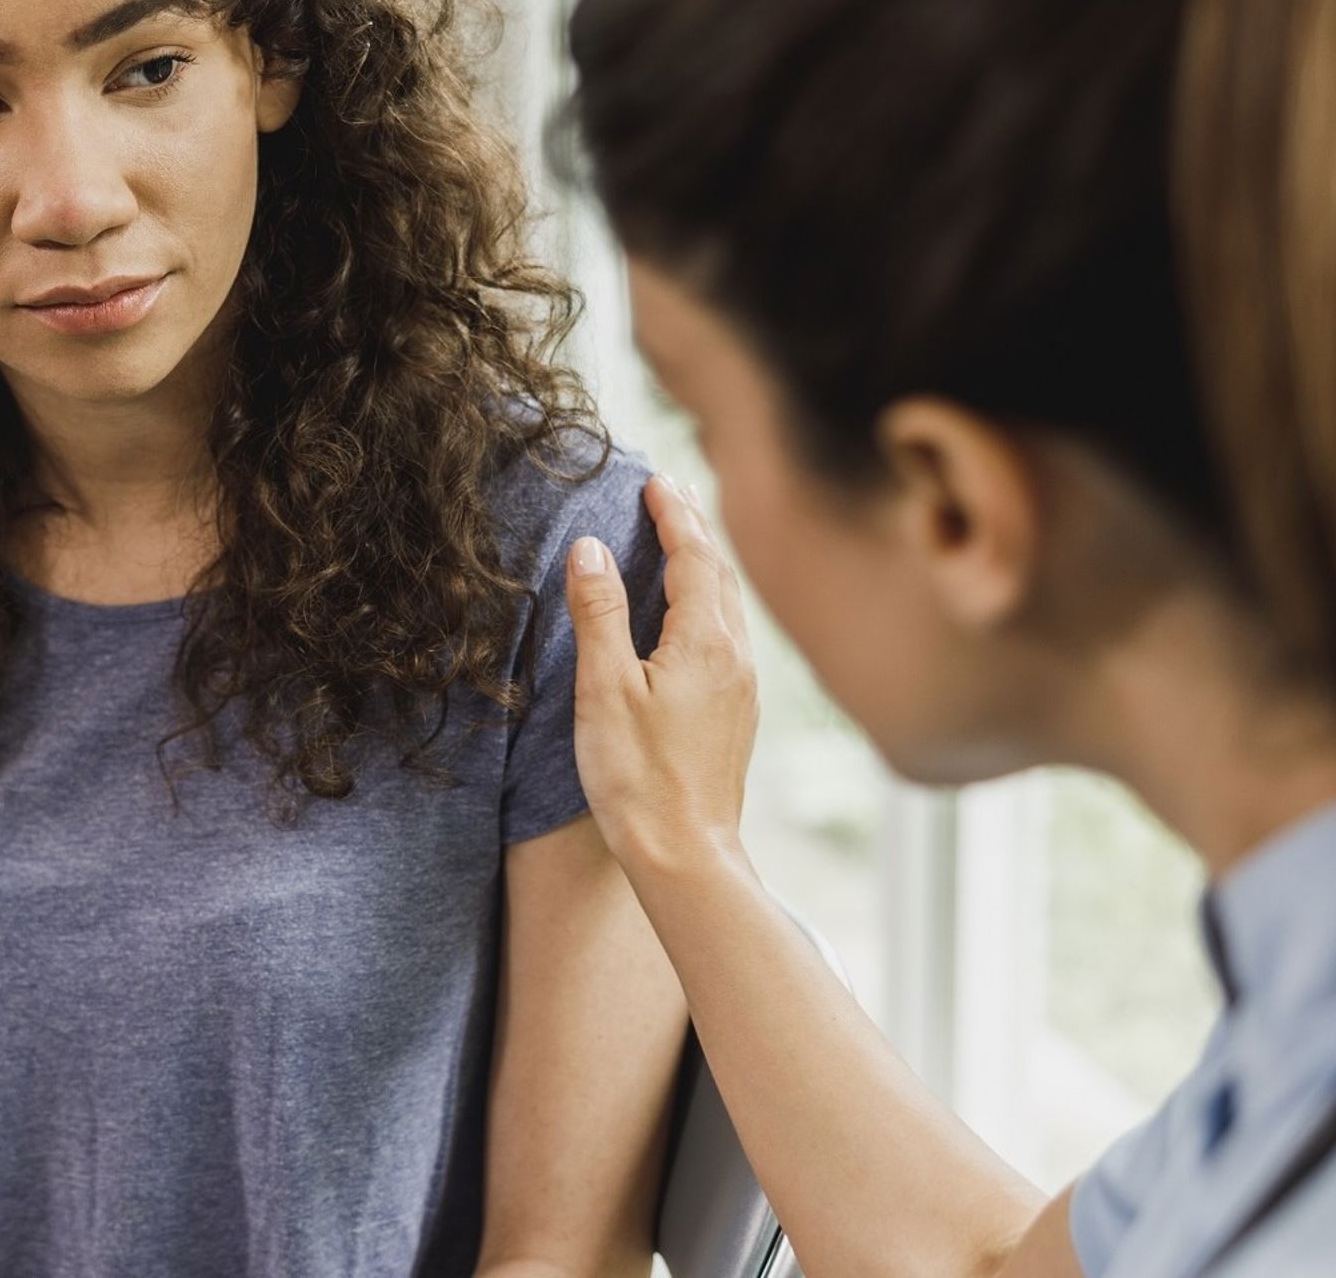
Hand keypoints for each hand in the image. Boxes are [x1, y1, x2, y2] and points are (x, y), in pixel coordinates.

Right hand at [564, 474, 760, 870]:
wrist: (687, 855)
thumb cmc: (639, 779)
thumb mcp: (604, 690)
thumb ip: (599, 614)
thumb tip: (593, 548)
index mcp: (705, 642)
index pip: (693, 556)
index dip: (673, 514)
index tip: (654, 479)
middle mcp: (736, 657)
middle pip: (719, 573)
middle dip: (694, 528)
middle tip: (669, 492)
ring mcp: (742, 687)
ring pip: (729, 605)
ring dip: (705, 563)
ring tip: (682, 539)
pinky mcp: (737, 713)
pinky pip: (728, 635)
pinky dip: (708, 602)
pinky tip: (693, 614)